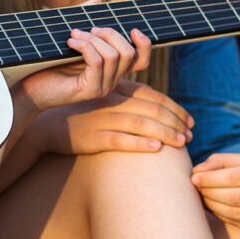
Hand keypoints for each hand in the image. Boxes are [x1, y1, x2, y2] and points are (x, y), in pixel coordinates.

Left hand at [19, 3, 151, 109]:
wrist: (28, 87)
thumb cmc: (46, 62)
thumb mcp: (69, 38)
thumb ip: (84, 19)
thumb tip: (98, 0)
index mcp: (111, 69)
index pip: (141, 60)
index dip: (144, 44)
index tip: (132, 29)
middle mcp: (111, 79)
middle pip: (129, 53)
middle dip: (110, 33)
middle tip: (87, 28)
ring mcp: (102, 86)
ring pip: (113, 55)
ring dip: (93, 39)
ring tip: (73, 35)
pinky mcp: (90, 90)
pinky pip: (98, 62)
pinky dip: (85, 47)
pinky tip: (70, 43)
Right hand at [31, 80, 193, 155]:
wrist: (48, 125)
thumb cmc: (82, 114)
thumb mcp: (105, 99)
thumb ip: (128, 99)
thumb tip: (157, 106)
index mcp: (116, 90)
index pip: (153, 96)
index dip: (175, 108)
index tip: (190, 121)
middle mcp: (111, 102)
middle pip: (151, 110)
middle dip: (176, 122)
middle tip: (191, 136)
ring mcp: (102, 119)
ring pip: (141, 124)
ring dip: (165, 133)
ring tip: (182, 143)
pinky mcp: (93, 138)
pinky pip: (120, 140)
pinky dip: (140, 143)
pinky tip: (156, 149)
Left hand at [191, 152, 239, 238]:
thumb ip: (226, 162)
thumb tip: (198, 169)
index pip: (236, 177)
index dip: (211, 178)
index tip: (194, 177)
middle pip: (235, 197)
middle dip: (210, 192)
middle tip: (196, 187)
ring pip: (236, 214)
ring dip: (213, 206)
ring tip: (203, 197)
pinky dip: (224, 216)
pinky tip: (215, 208)